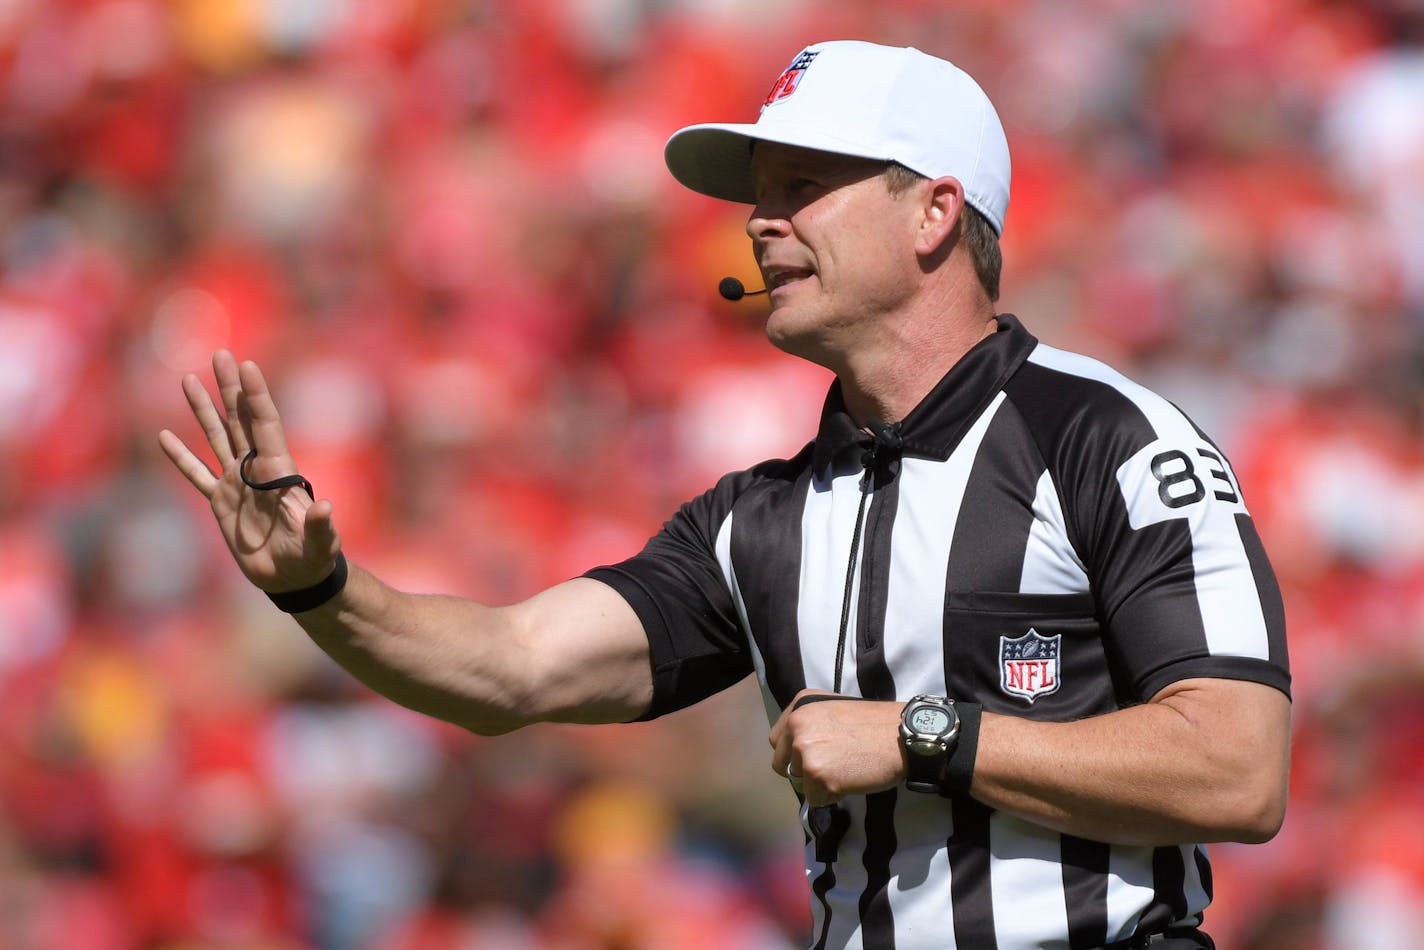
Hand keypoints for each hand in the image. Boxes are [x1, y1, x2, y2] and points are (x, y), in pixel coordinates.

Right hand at [158, 350, 341, 592]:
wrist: (295, 579)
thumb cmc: (314, 559)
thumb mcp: (321, 543)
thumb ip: (320, 526)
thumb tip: (325, 507)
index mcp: (279, 472)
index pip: (266, 425)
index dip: (257, 396)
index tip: (248, 366)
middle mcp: (257, 470)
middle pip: (240, 419)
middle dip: (230, 387)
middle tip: (221, 354)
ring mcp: (237, 484)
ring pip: (217, 438)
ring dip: (203, 410)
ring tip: (188, 379)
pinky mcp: (221, 503)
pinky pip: (197, 475)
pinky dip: (181, 457)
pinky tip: (164, 437)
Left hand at [769, 690, 904, 805]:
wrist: (901, 735)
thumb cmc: (874, 725)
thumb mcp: (832, 711)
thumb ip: (810, 726)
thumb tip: (797, 753)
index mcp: (799, 706)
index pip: (777, 742)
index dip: (794, 755)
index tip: (812, 758)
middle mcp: (796, 725)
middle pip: (783, 766)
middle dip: (803, 773)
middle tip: (831, 768)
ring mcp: (806, 751)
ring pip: (800, 784)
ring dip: (820, 785)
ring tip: (846, 770)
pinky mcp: (818, 775)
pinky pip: (816, 799)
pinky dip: (832, 796)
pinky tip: (851, 780)